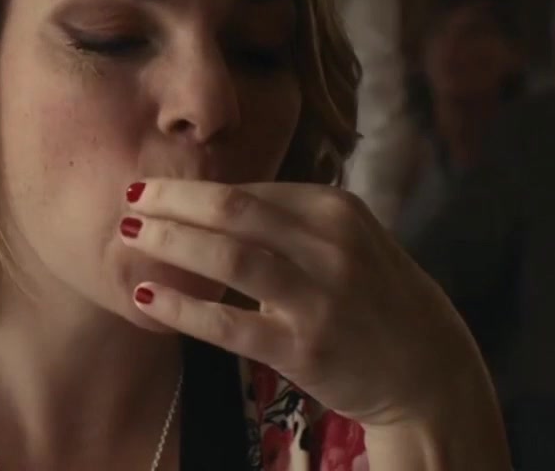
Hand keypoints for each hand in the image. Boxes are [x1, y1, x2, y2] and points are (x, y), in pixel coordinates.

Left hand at [121, 179, 493, 428]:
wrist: (427, 368)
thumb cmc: (373, 296)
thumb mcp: (346, 239)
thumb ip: (288, 219)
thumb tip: (208, 201)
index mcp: (336, 209)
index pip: (248, 189)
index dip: (192, 187)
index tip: (150, 186)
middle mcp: (330, 247)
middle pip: (232, 211)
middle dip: (172, 201)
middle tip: (127, 198)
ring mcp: (319, 298)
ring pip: (228, 259)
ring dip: (171, 243)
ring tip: (128, 236)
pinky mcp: (305, 349)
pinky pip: (230, 324)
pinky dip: (184, 308)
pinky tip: (149, 296)